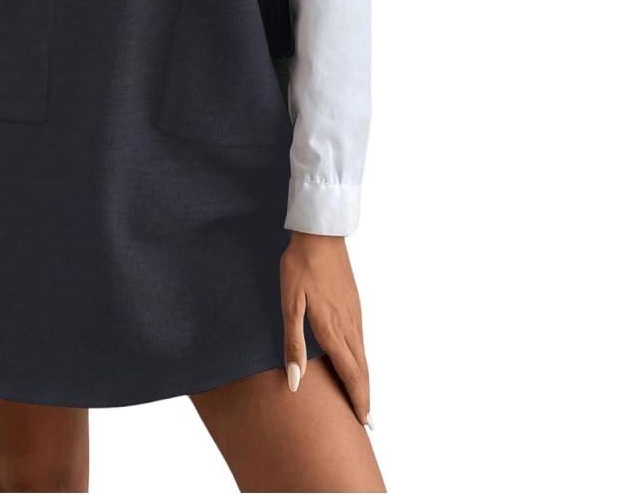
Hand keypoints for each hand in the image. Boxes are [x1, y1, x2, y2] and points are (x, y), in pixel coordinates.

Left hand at [280, 232, 371, 427]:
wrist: (319, 234)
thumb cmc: (299, 267)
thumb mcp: (289, 304)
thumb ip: (293, 343)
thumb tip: (295, 380)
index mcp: (333, 329)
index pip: (351, 374)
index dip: (358, 400)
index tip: (363, 422)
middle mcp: (349, 325)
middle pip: (362, 369)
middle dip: (365, 396)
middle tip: (367, 421)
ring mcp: (354, 314)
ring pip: (363, 355)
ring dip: (364, 380)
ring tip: (362, 399)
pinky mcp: (354, 304)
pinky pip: (361, 341)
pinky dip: (362, 360)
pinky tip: (356, 362)